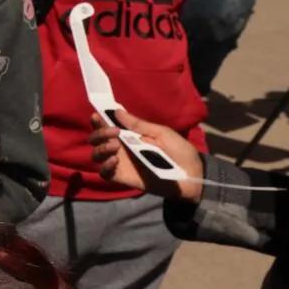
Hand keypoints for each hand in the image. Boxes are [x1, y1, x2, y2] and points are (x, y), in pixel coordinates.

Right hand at [88, 110, 203, 201]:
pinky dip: (105, 166)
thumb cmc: (179, 151)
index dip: (99, 120)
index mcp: (130, 135)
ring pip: (97, 155)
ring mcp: (121, 163)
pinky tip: (114, 161)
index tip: (98, 115)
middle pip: (97, 140)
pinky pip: (105, 173)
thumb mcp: (161, 133)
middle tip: (113, 132)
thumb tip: (117, 111)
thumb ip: (139, 125)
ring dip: (101, 148)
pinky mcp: (123, 178)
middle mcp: (121, 148)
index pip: (108, 125)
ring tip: (114, 147)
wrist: (191, 175)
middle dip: (99, 133)